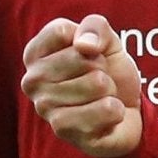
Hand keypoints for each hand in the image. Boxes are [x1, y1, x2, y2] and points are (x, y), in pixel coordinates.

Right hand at [22, 14, 142, 157]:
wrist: (126, 111)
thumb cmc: (109, 71)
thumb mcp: (107, 40)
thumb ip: (95, 27)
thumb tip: (84, 46)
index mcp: (35, 53)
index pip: (61, 31)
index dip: (89, 41)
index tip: (89, 54)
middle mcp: (32, 80)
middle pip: (83, 59)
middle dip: (103, 69)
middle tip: (99, 81)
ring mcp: (44, 107)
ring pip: (97, 84)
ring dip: (110, 91)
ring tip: (101, 97)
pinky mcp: (63, 130)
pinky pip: (105, 109)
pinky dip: (115, 110)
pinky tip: (106, 116)